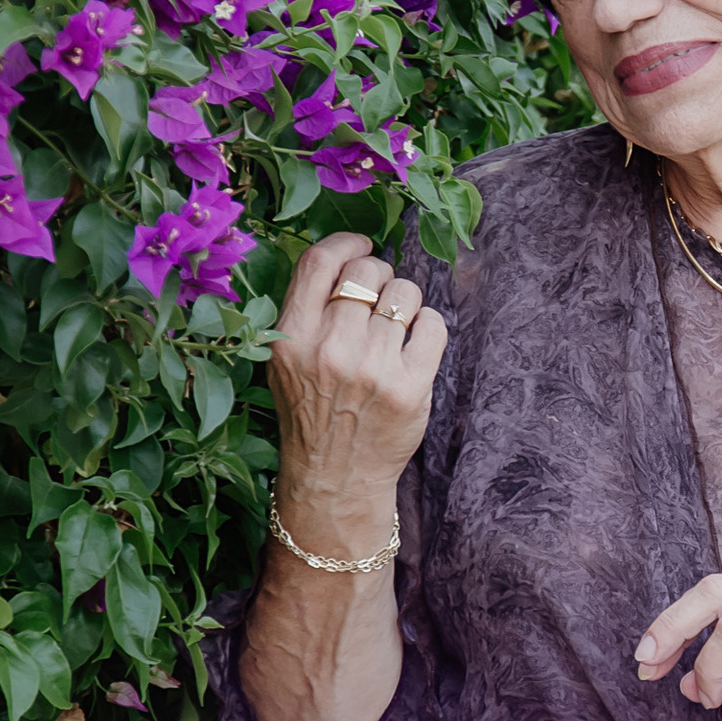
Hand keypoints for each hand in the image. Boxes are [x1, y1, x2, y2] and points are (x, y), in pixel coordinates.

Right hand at [266, 231, 446, 555]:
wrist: (336, 477)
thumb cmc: (314, 411)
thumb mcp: (287, 361)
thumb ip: (308, 311)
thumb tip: (349, 254)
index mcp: (292, 338)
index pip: (321, 261)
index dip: (347, 243)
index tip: (362, 245)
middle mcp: (330, 350)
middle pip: (369, 271)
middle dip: (379, 277)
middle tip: (377, 303)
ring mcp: (373, 369)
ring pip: (406, 294)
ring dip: (405, 304)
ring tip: (393, 331)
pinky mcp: (411, 387)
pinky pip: (434, 324)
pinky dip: (428, 327)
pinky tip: (413, 346)